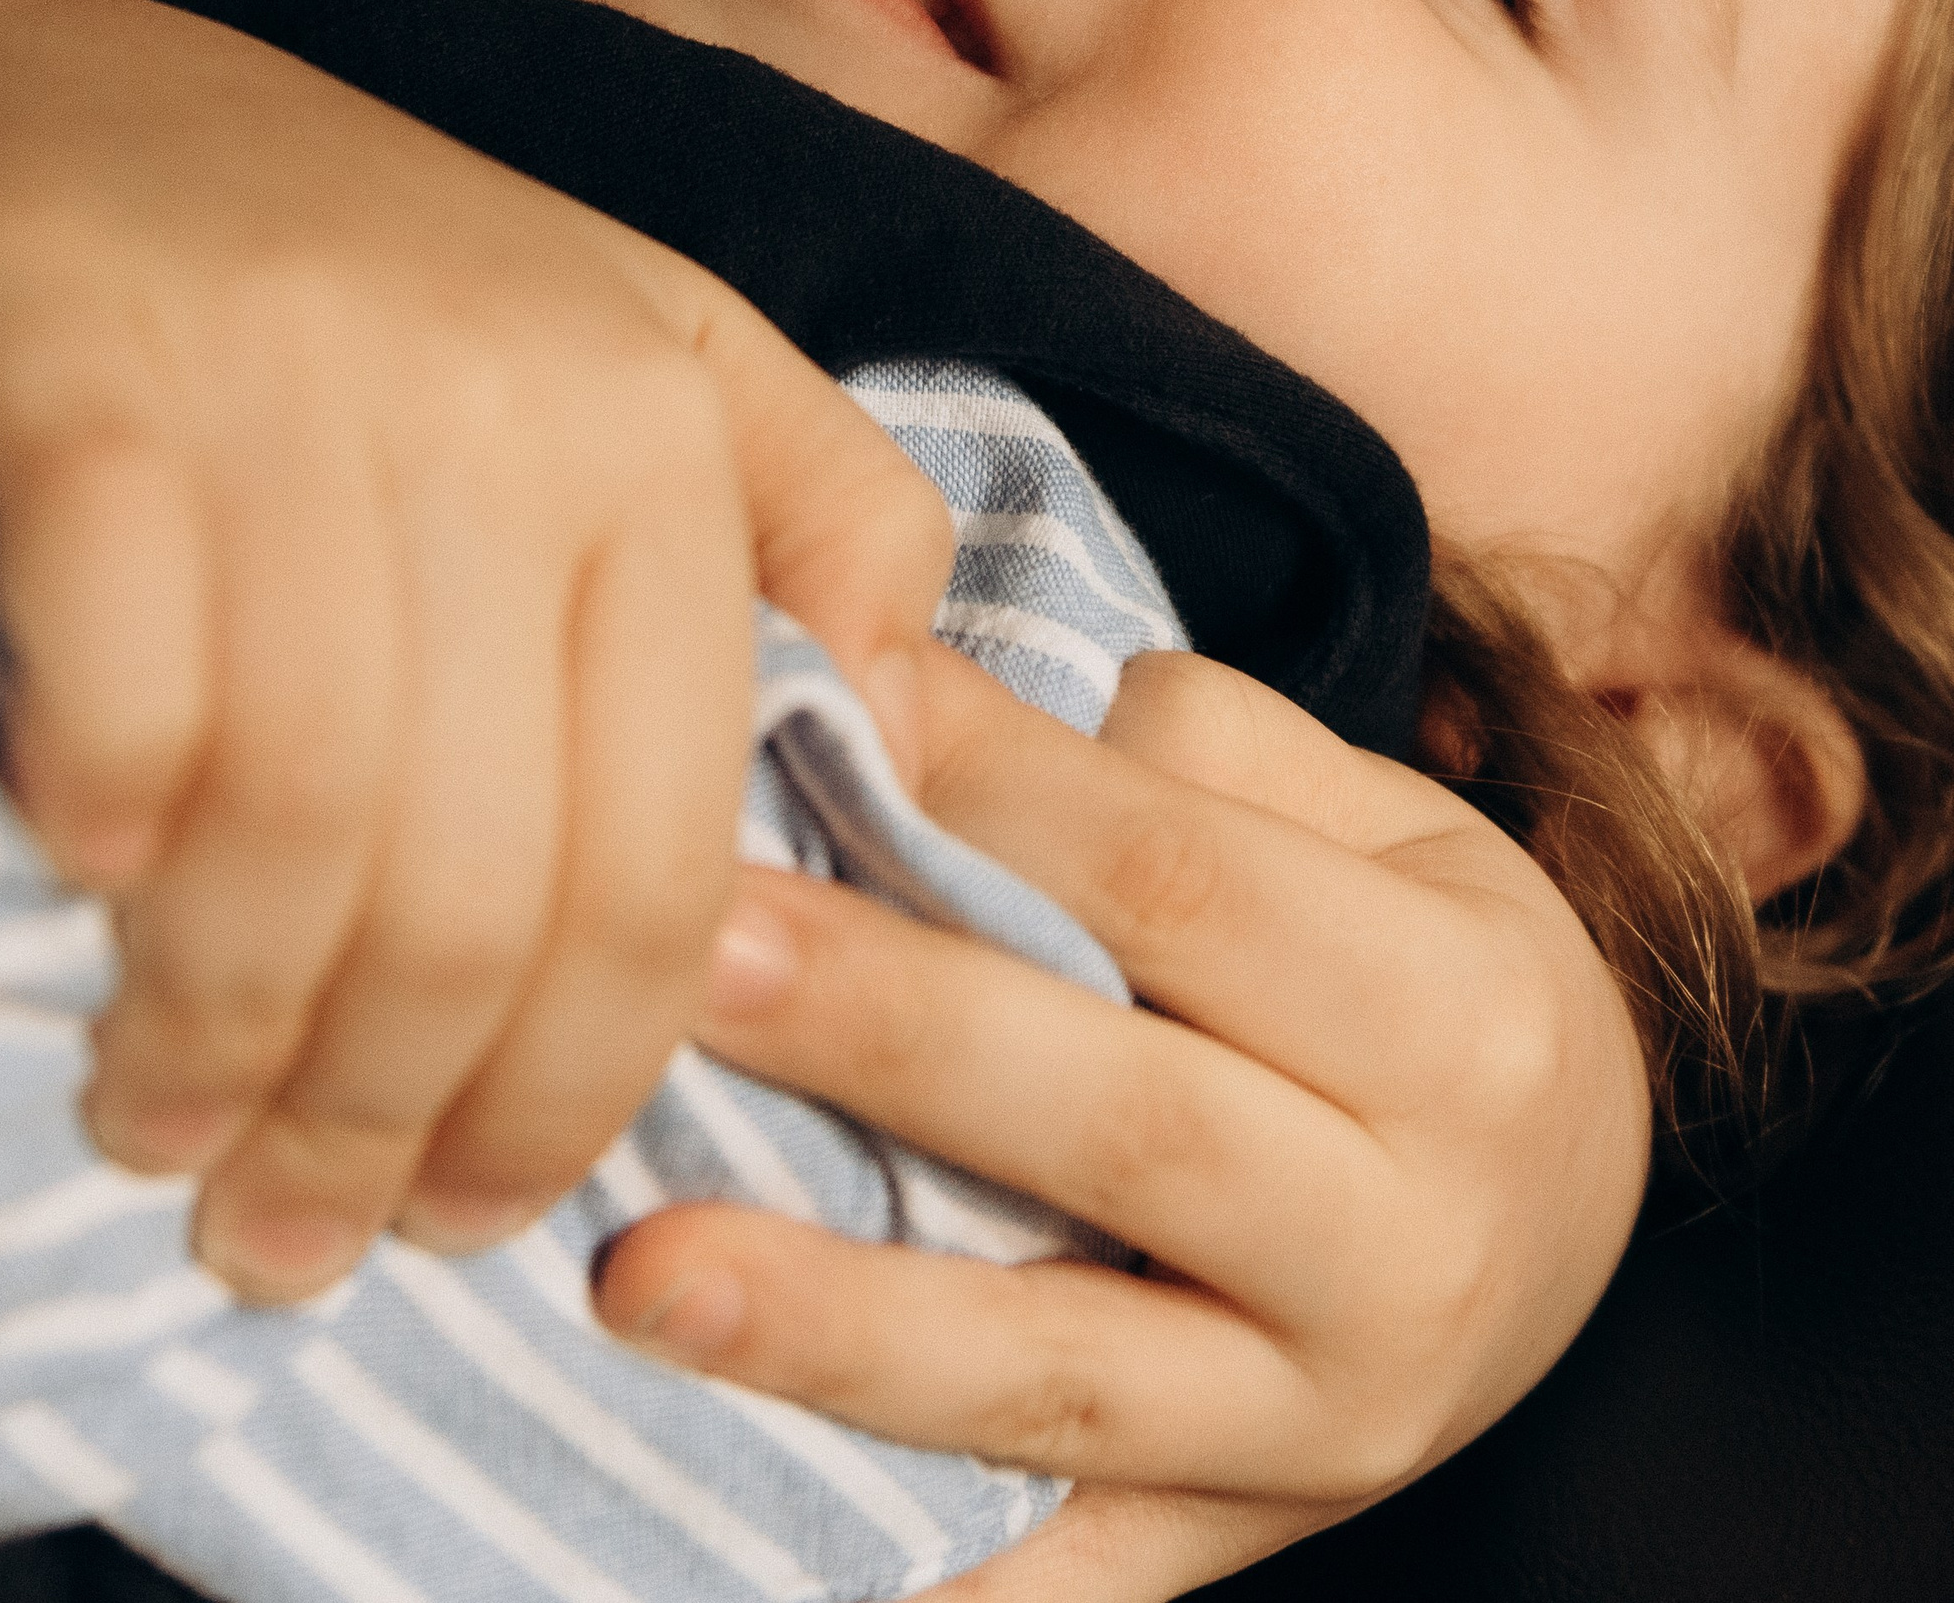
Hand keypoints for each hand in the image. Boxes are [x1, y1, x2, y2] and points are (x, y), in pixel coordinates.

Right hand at [0, 0, 954, 1300]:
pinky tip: (69, 889)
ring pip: (302, 815)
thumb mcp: (625, 334)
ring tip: (158, 1133)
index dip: (572, 1095)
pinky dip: (101, 819)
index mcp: (654, 423)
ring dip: (217, 1035)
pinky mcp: (74, 357)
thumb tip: (919, 718)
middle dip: (381, 1121)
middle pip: (476, 882)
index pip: (661, 863)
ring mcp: (285, 371)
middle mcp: (496, 395)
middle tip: (284, 1239)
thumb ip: (801, 500)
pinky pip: (119, 668)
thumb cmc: (340, 266)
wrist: (23, 86)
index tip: (471, 1222)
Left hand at [594, 642, 1650, 1597]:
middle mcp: (1413, 1242)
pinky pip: (1069, 1577)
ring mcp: (1326, 1424)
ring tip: (634, 1268)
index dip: (998, 791)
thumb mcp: (1382, 825)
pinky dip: (923, 1576)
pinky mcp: (1243, 1540)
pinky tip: (752, 1540)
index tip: (824, 702)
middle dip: (883, 1034)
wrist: (1579, 1207)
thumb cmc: (1424, 964)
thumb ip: (1187, 752)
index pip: (1187, 885)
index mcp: (1455, 1022)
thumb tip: (937, 699)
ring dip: (832, 1326)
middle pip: (1112, 1124)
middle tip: (687, 955)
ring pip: (1058, 1374)